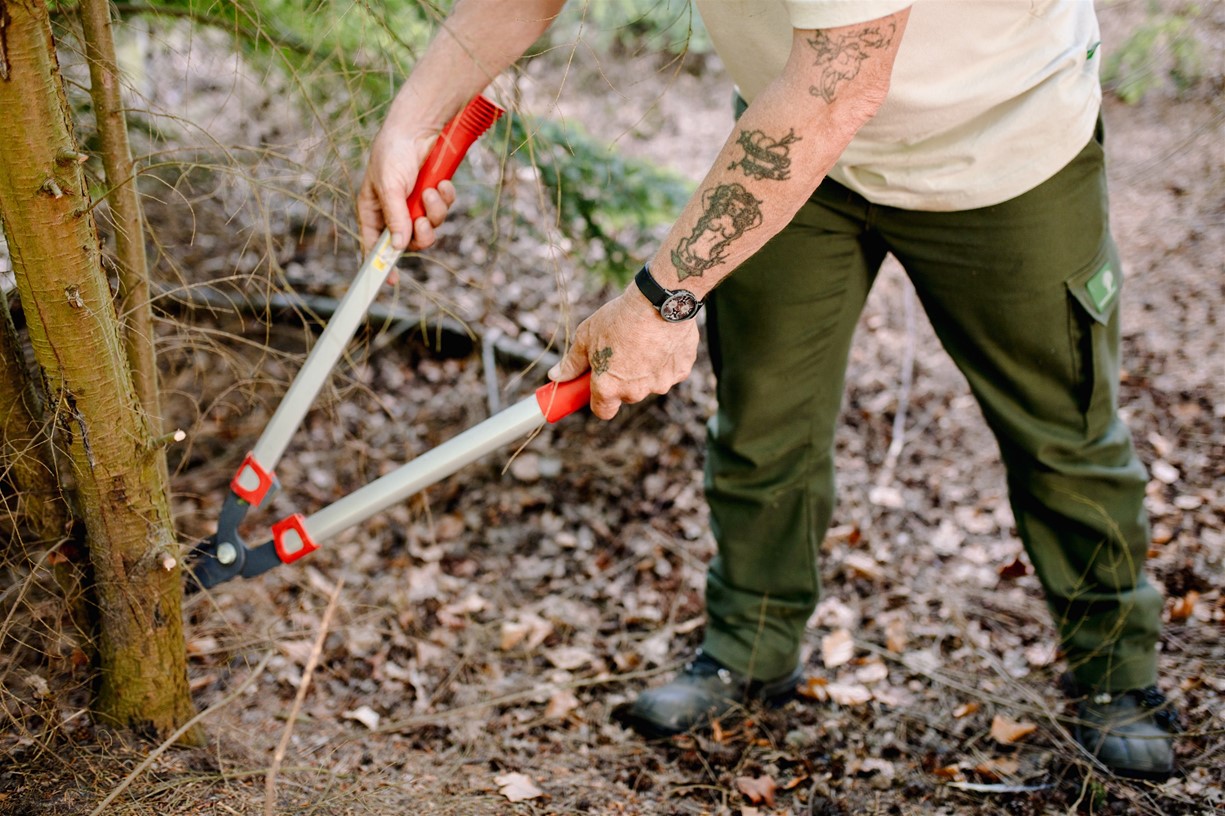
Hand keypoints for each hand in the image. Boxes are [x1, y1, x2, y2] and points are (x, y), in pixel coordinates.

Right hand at [357, 124, 456, 254]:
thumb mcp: (390, 185)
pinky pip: (443, 210)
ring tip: (431, 190)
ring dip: (434, 212)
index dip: (382, 264)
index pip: (375, 246)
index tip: (391, 281)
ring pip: (431, 227)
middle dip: (421, 234)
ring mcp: (415, 205)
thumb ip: (395, 217)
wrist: (419, 126)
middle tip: (423, 221)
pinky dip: (445, 199)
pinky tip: (441, 183)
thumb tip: (398, 247)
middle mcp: (394, 212)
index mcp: (373, 211)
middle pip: (410, 242)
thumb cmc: (394, 152)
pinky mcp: (433, 196)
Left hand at [548, 289, 698, 419]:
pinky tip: (661, 339)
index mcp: (609, 388)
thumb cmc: (618, 318)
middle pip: (627, 394)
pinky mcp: (681, 372)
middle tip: (621, 352)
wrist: (659, 300)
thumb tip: (555, 376)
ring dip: (646, 369)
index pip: (603, 411)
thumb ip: (572, 363)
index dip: (599, 399)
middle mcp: (635, 392)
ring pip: (650, 382)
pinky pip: (670, 371)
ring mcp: (661, 383)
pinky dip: (666, 360)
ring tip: (643, 341)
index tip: (598, 385)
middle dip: (623, 379)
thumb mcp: (587, 337)